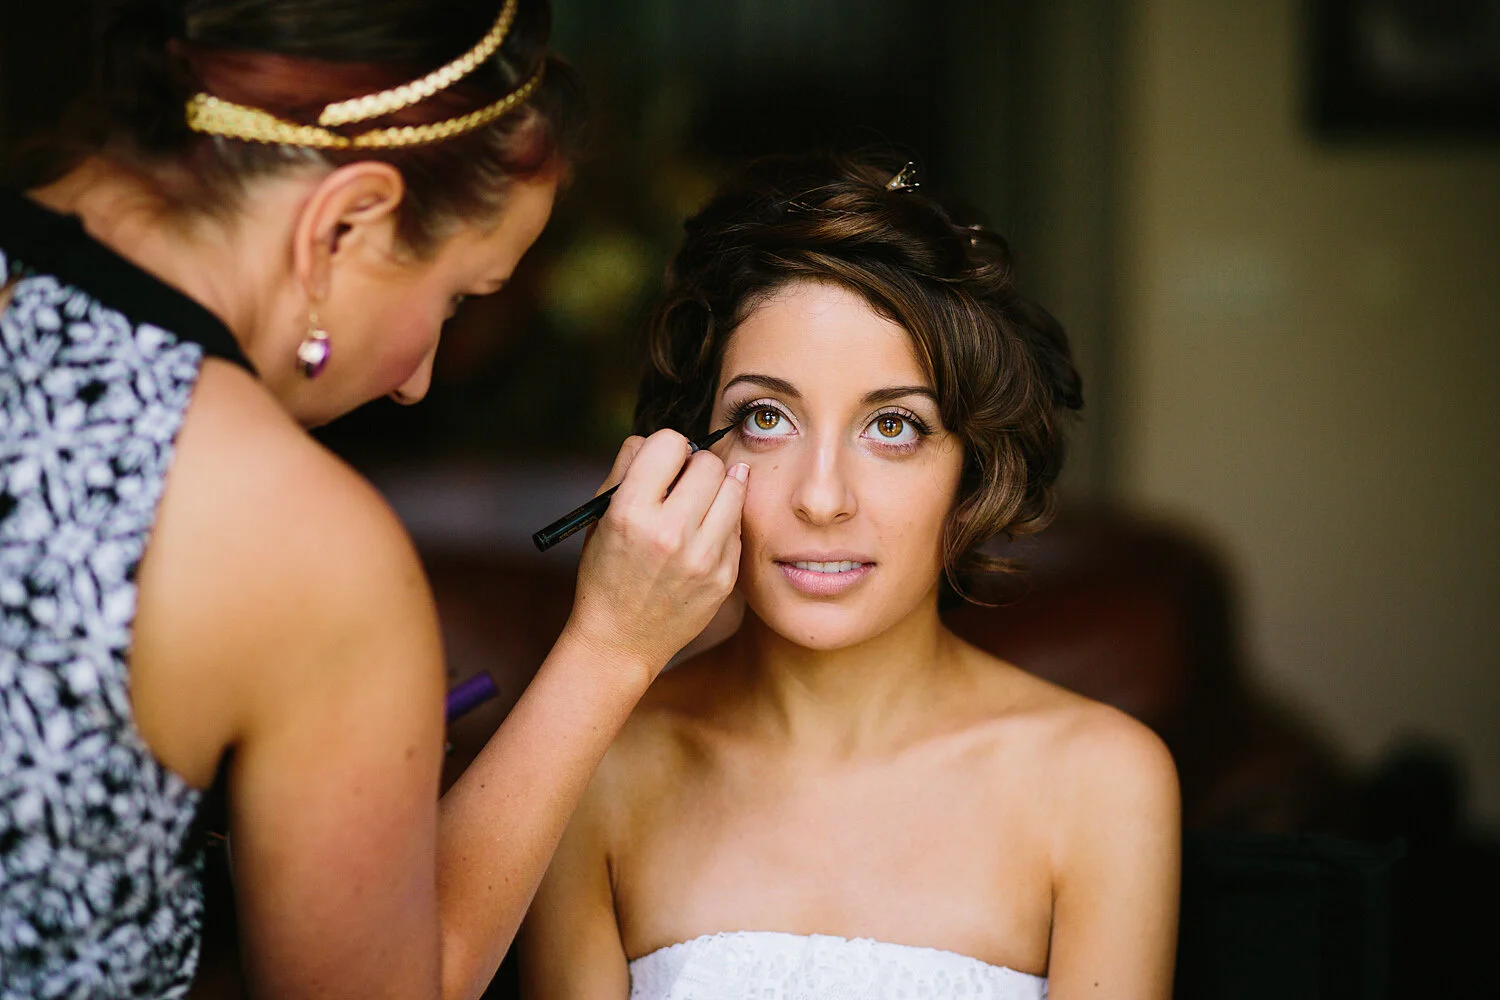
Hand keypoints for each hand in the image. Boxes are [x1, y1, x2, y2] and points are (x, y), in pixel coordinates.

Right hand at [565, 430, 747, 681]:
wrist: (619, 640)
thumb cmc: (606, 571)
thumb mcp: (600, 516)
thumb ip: (627, 468)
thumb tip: (660, 438)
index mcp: (630, 512)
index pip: (670, 442)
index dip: (666, 449)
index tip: (663, 465)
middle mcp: (670, 533)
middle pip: (709, 463)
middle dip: (696, 468)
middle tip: (682, 487)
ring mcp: (702, 558)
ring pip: (734, 487)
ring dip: (718, 489)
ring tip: (698, 505)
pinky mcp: (724, 577)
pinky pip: (738, 525)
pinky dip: (724, 524)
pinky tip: (703, 537)